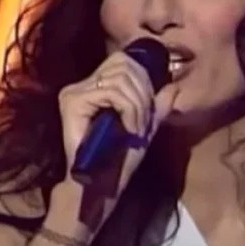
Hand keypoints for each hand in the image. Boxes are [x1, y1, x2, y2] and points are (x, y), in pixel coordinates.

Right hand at [55, 51, 178, 230]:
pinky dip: (129, 109)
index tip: (148, 109)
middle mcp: (80, 85)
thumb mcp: (144, 127)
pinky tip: (130, 128)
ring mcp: (74, 92)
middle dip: (143, 92)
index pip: (122, 60)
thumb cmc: (119, 159)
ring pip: (120, 79)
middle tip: (144, 120)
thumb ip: (156, 106)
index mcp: (93, 86)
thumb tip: (172, 85)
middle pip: (123, 65)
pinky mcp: (73, 102)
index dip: (143, 79)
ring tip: (137, 128)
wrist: (100, 185)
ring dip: (138, 104)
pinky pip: (113, 93)